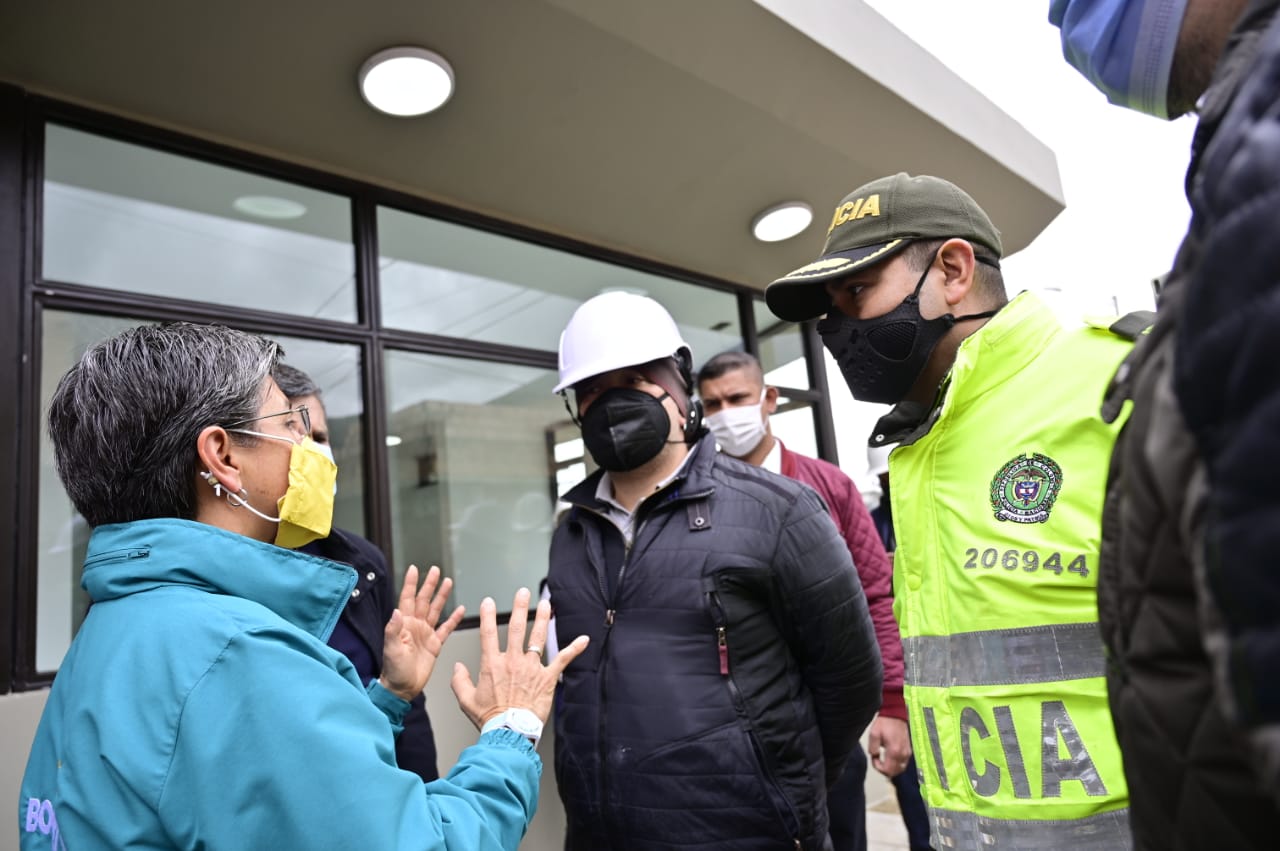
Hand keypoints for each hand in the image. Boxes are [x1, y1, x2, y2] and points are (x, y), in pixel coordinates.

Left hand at [379, 565, 465, 701]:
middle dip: (430, 585)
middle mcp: (415, 626)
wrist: (403, 688)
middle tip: (435, 570)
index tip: (415, 569)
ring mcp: (425, 634)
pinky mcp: (435, 644)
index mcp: (404, 624)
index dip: (411, 584)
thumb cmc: (394, 671)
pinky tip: (460, 609)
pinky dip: (453, 619)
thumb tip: (395, 612)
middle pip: (423, 600)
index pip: (407, 599)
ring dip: (441, 596)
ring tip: (448, 582)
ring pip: (435, 610)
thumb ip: (393, 630)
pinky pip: (446, 628)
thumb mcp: (391, 650)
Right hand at [450, 587, 588, 727]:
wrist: (510, 731)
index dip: (488, 615)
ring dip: (542, 619)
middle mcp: (512, 661)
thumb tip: (457, 667)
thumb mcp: (466, 700)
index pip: (487, 634)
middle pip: (516, 628)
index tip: (489, 601)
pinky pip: (563, 660)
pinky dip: (574, 649)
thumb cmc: (490, 718)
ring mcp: (531, 668)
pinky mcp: (547, 678)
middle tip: (522, 592)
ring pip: (538, 637)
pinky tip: (584, 640)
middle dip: (519, 607)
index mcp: (492, 665)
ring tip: (546, 604)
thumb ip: (459, 681)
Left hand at [868, 715, 911, 777]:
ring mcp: (907, 752)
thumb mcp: (874, 734)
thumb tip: (874, 755)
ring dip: (891, 768)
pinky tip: (890, 758)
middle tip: (877, 761)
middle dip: (884, 770)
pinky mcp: (909, 750)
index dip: (878, 768)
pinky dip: (896, 765)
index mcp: (894, 751)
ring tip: (883, 761)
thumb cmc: (885, 723)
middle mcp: (903, 754)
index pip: (887, 770)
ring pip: (900, 769)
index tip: (874, 758)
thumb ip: (873, 748)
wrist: (895, 714)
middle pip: (894, 772)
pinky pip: (904, 764)